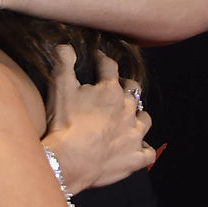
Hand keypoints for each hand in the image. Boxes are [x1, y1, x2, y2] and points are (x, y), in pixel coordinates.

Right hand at [43, 46, 154, 193]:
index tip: (98, 59)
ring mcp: (134, 135)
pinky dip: (143, 149)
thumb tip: (65, 45)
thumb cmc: (64, 124)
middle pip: (133, 91)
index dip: (102, 61)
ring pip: (145, 119)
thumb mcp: (60, 88)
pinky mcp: (135, 158)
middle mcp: (128, 110)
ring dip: (138, 116)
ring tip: (128, 118)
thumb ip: (63, 63)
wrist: (69, 162)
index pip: (109, 67)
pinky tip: (136, 148)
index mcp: (111, 91)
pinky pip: (147, 152)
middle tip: (114, 89)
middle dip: (124, 87)